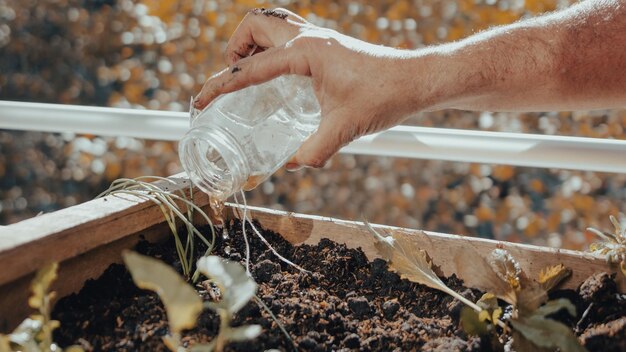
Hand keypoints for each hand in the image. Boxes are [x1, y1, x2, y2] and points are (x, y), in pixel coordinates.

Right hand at [193, 8, 434, 169]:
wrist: (415, 80)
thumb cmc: (384, 96)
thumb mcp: (345, 128)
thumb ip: (315, 151)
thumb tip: (292, 165)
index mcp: (305, 53)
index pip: (251, 67)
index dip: (221, 86)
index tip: (202, 101)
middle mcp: (308, 38)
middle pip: (255, 25)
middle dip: (234, 48)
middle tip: (233, 78)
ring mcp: (319, 38)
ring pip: (271, 23)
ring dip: (252, 42)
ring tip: (249, 73)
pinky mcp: (327, 45)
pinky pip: (289, 35)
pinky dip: (273, 48)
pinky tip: (280, 79)